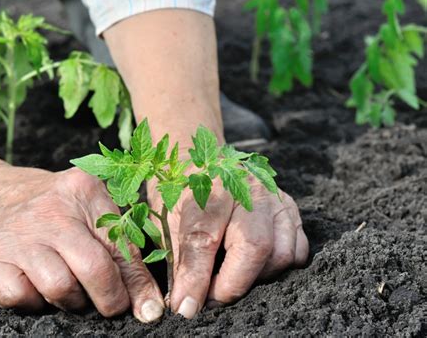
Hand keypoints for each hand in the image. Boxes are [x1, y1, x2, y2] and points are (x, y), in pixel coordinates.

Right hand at [0, 166, 163, 321]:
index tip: (149, 309)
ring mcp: (20, 235)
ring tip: (72, 290)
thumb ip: (119, 244)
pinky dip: (35, 303)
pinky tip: (38, 288)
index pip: (121, 244)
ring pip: (60, 288)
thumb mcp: (88, 208)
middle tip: (112, 306)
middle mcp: (52, 211)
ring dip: (72, 302)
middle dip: (110, 299)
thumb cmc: (53, 207)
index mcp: (85, 191)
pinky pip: (20, 298)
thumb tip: (146, 300)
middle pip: (94, 268)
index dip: (138, 283)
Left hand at [147, 170, 308, 318]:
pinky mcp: (290, 207)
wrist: (202, 159)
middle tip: (211, 297)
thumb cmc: (182, 190)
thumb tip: (185, 304)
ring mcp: (274, 196)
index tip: (186, 307)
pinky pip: (297, 248)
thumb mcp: (168, 218)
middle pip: (254, 246)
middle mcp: (247, 188)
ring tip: (232, 277)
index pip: (203, 238)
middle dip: (233, 284)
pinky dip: (278, 267)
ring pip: (281, 252)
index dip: (195, 279)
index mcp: (208, 186)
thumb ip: (179, 259)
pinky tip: (255, 266)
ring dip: (256, 277)